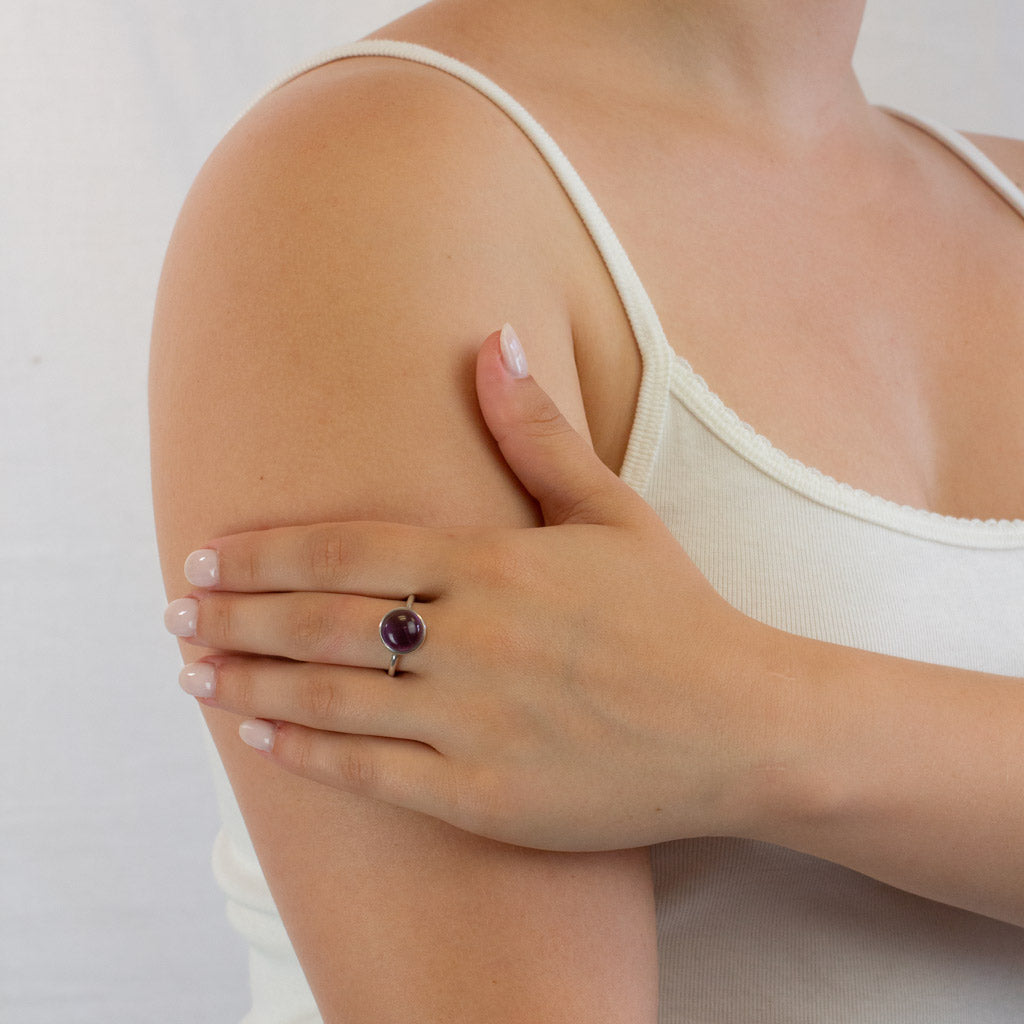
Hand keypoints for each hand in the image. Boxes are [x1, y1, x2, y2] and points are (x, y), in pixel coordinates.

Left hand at [165, 326, 776, 851]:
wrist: (741, 726)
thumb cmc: (676, 613)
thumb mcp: (613, 511)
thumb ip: (539, 433)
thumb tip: (492, 339)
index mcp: (495, 565)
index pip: (349, 550)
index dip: (267, 553)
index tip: (207, 555)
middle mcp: (473, 640)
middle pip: (321, 622)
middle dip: (236, 616)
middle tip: (175, 613)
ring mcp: (475, 723)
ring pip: (331, 699)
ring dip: (250, 681)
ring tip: (192, 671)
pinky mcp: (485, 795)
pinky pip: (374, 774)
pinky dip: (307, 753)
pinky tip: (259, 735)